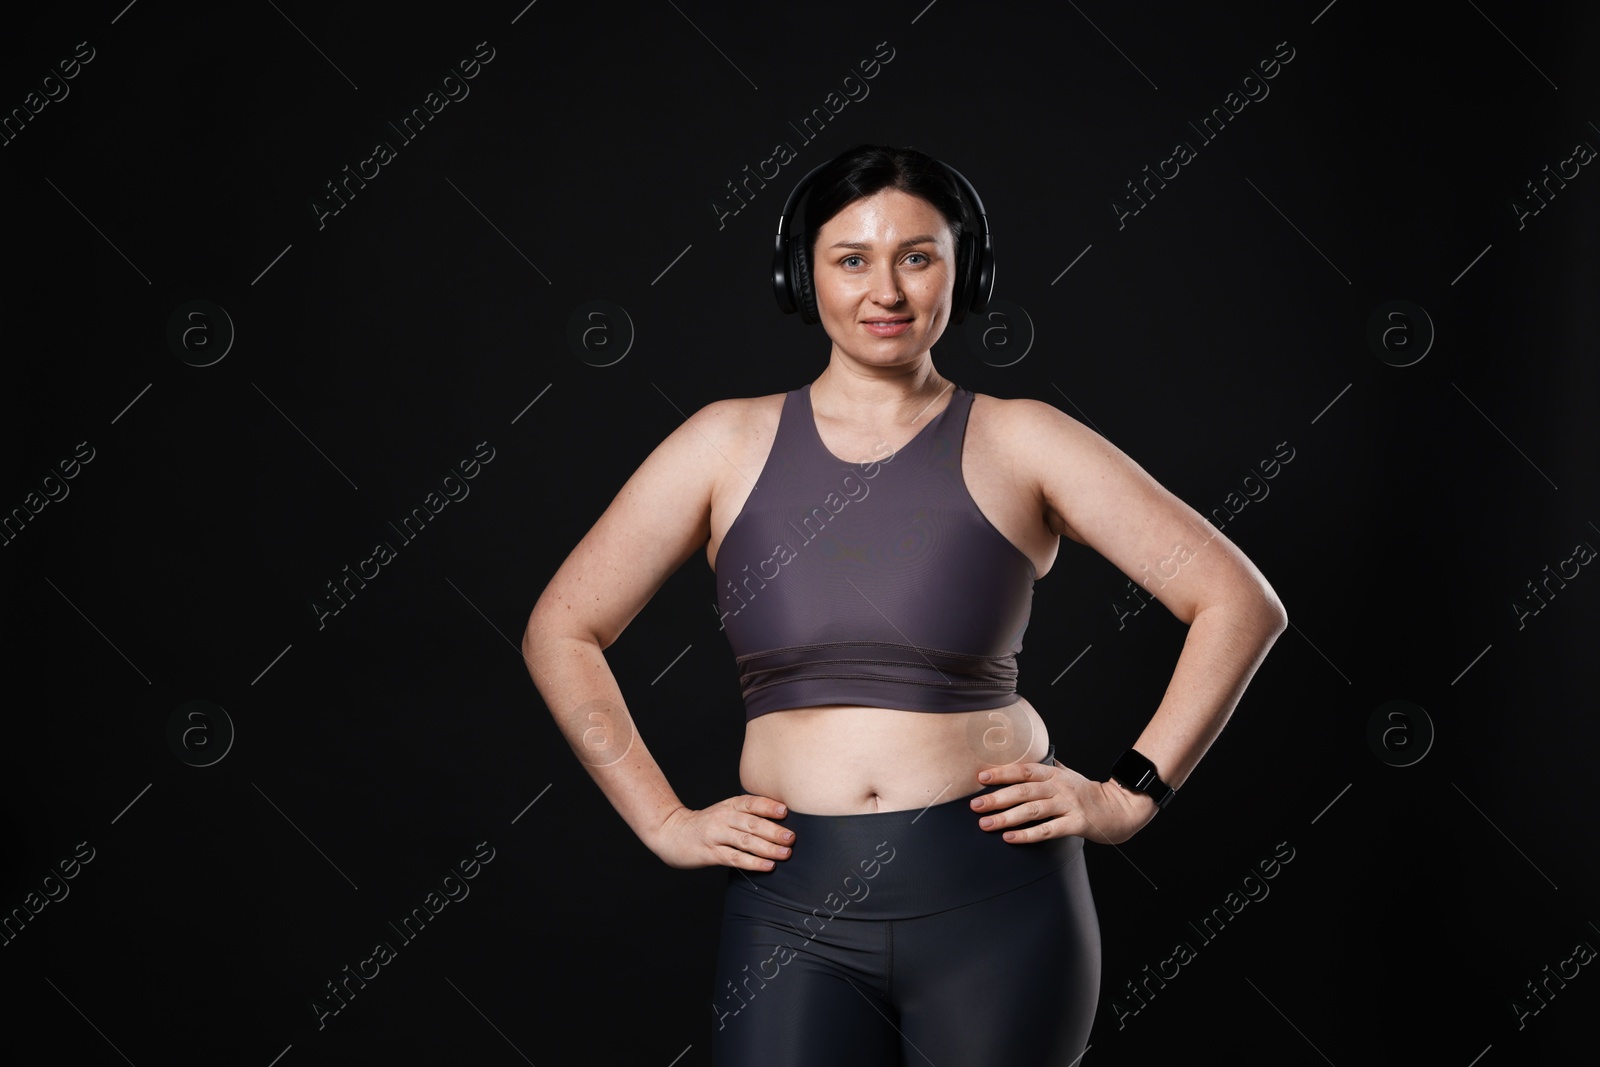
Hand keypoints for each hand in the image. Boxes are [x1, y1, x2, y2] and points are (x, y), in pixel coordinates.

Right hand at [649, 794, 794, 870]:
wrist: (670, 832)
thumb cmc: (706, 824)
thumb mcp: (725, 812)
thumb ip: (747, 815)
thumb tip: (782, 823)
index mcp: (729, 805)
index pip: (751, 802)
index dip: (768, 806)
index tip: (785, 811)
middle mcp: (723, 818)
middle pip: (752, 823)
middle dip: (774, 831)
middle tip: (792, 838)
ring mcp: (716, 835)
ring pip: (745, 841)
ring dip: (768, 847)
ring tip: (785, 853)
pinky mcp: (710, 853)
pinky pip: (734, 858)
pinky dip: (753, 862)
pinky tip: (767, 866)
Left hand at [970, 757, 1157, 844]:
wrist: (1122, 809)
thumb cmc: (1091, 793)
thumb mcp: (1070, 775)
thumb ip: (1051, 768)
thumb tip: (1034, 759)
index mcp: (1055, 774)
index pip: (1024, 770)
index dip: (1001, 773)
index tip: (980, 777)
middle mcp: (1059, 787)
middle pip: (1023, 790)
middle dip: (996, 798)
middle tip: (974, 806)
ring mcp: (1068, 805)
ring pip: (1032, 810)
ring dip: (1006, 817)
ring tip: (986, 824)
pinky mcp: (1076, 824)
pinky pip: (1048, 829)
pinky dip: (1027, 834)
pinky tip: (1011, 838)